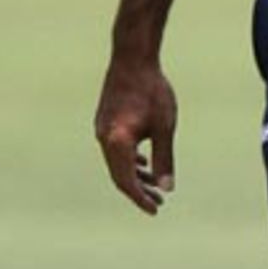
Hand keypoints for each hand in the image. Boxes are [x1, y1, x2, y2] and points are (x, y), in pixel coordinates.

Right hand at [94, 57, 177, 214]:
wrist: (132, 59)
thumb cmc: (152, 91)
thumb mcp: (164, 127)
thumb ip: (165, 159)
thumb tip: (167, 188)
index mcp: (117, 143)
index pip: (126, 181)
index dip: (140, 198)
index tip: (155, 209)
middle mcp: (104, 139)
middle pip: (119, 175)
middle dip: (138, 191)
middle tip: (158, 203)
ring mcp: (101, 129)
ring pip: (116, 161)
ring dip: (134, 175)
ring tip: (154, 186)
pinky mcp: (104, 121)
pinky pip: (114, 148)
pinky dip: (129, 159)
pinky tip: (143, 161)